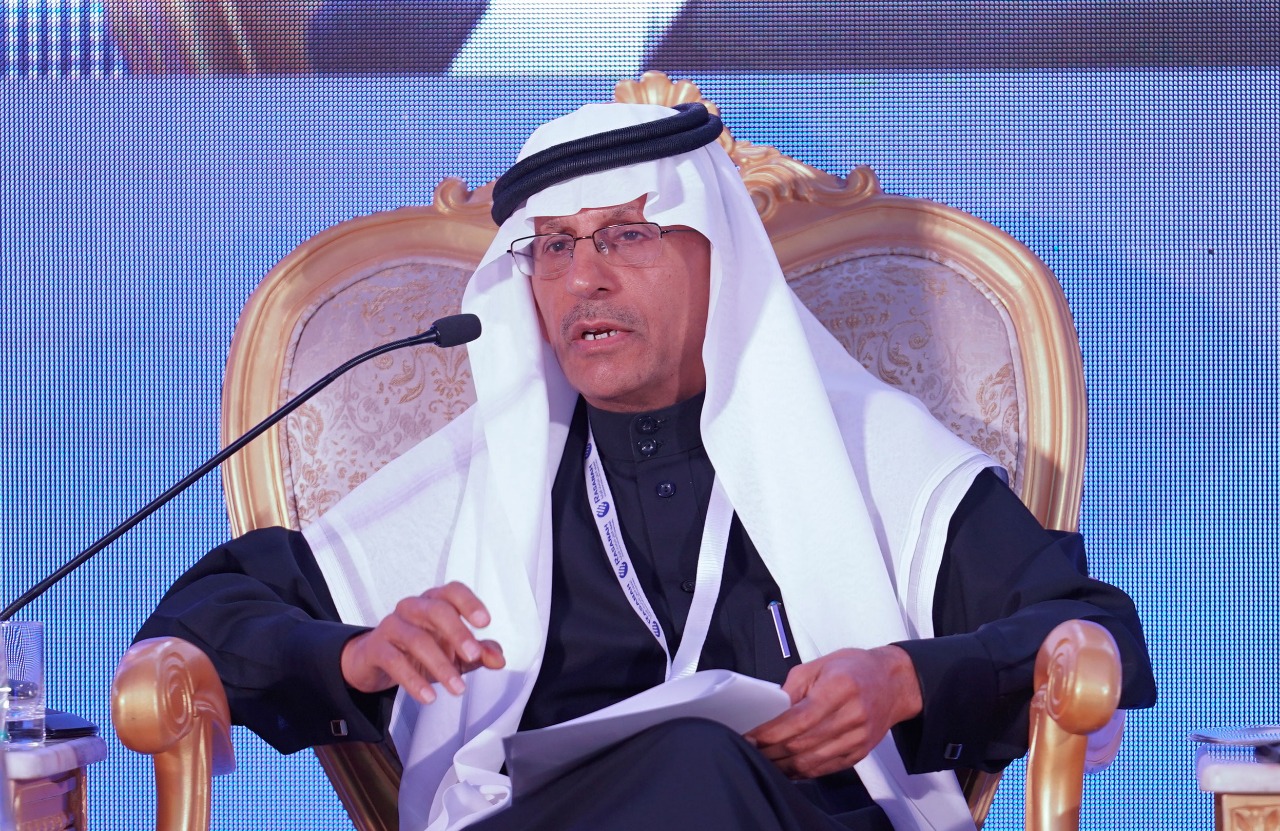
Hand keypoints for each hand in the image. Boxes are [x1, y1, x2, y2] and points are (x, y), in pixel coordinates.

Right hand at [339, 581, 504, 704]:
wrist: (376, 662)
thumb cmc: (420, 650)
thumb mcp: (454, 652)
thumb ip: (479, 653)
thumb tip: (499, 659)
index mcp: (434, 602)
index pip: (453, 592)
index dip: (469, 603)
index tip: (485, 622)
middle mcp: (413, 607)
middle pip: (436, 610)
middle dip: (458, 633)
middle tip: (474, 655)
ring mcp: (392, 625)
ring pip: (416, 639)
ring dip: (440, 666)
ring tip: (458, 689)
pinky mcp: (376, 648)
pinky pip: (394, 661)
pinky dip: (414, 681)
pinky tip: (429, 697)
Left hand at [744, 645, 922, 778]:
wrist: (893, 683)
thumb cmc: (856, 669)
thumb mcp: (818, 665)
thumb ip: (792, 688)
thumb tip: (770, 712)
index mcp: (839, 688)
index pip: (799, 719)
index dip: (771, 732)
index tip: (751, 736)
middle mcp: (852, 715)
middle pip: (803, 744)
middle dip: (771, 751)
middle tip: (751, 749)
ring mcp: (858, 738)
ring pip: (813, 761)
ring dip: (783, 766)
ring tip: (764, 760)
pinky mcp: (860, 753)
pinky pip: (826, 769)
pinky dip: (802, 772)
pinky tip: (787, 768)